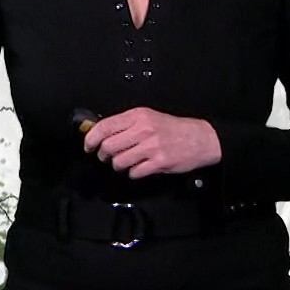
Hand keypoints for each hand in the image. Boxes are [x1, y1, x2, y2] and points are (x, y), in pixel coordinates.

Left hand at [83, 107, 220, 177]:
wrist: (201, 138)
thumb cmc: (173, 128)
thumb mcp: (149, 117)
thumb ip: (126, 124)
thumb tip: (100, 132)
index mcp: (138, 116)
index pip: (104, 126)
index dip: (91, 139)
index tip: (88, 146)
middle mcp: (143, 129)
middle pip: (108, 146)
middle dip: (103, 155)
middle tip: (107, 157)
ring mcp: (152, 146)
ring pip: (119, 162)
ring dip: (118, 166)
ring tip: (126, 162)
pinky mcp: (159, 162)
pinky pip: (134, 172)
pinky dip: (133, 173)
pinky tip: (140, 167)